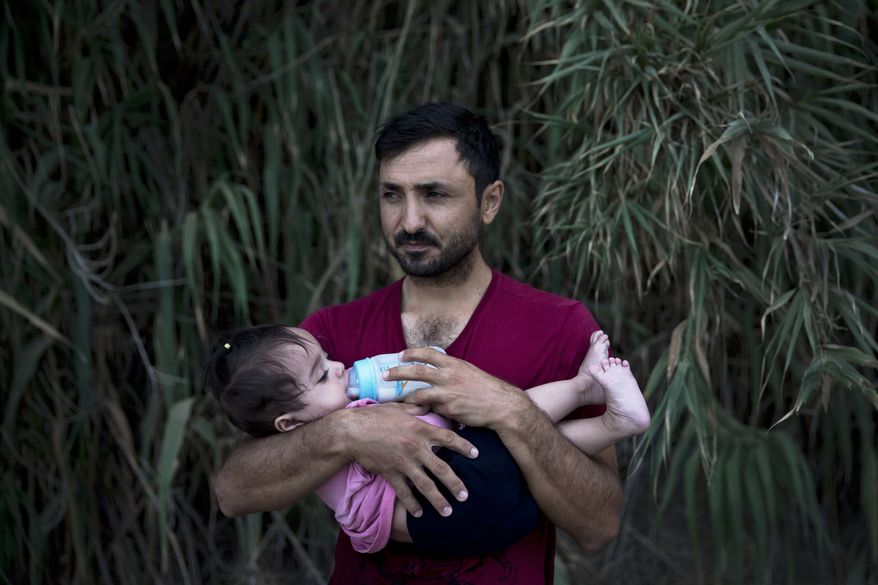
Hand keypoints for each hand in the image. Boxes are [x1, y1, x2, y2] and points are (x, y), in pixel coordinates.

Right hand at [338, 402, 476, 517]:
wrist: (352, 431)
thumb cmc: (376, 416)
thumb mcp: (399, 408)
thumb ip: (417, 408)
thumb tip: (429, 402)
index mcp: (420, 429)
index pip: (448, 439)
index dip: (464, 447)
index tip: (477, 455)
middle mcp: (416, 448)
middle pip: (441, 469)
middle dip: (455, 484)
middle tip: (465, 495)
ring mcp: (404, 463)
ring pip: (425, 486)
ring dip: (438, 500)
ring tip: (448, 511)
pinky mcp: (391, 474)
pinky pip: (404, 493)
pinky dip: (412, 504)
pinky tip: (419, 513)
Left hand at [385, 347, 535, 432]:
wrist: (501, 405)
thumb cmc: (485, 389)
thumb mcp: (468, 371)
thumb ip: (451, 370)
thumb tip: (435, 370)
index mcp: (453, 364)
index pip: (427, 353)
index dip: (411, 353)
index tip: (399, 355)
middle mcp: (448, 376)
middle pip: (415, 371)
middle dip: (397, 372)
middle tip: (385, 374)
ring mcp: (447, 394)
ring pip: (418, 395)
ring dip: (406, 399)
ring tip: (398, 402)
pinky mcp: (448, 410)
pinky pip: (432, 410)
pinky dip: (427, 412)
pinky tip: (422, 415)